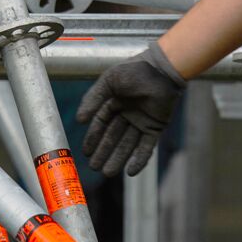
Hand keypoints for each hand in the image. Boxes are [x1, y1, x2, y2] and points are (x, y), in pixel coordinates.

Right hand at [76, 42, 184, 176]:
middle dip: (103, 153)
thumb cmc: (134, 71)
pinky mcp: (156, 127)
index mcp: (114, 102)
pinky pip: (146, 146)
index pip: (101, 124)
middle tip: (94, 167)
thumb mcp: (108, 82)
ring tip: (108, 173)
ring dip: (118, 159)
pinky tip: (131, 171)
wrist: (162, 69)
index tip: (85, 152)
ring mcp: (142, 121)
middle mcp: (127, 114)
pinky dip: (139, 159)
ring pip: (128, 145)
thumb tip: (79, 120)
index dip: (93, 138)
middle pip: (113, 138)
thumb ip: (93, 99)